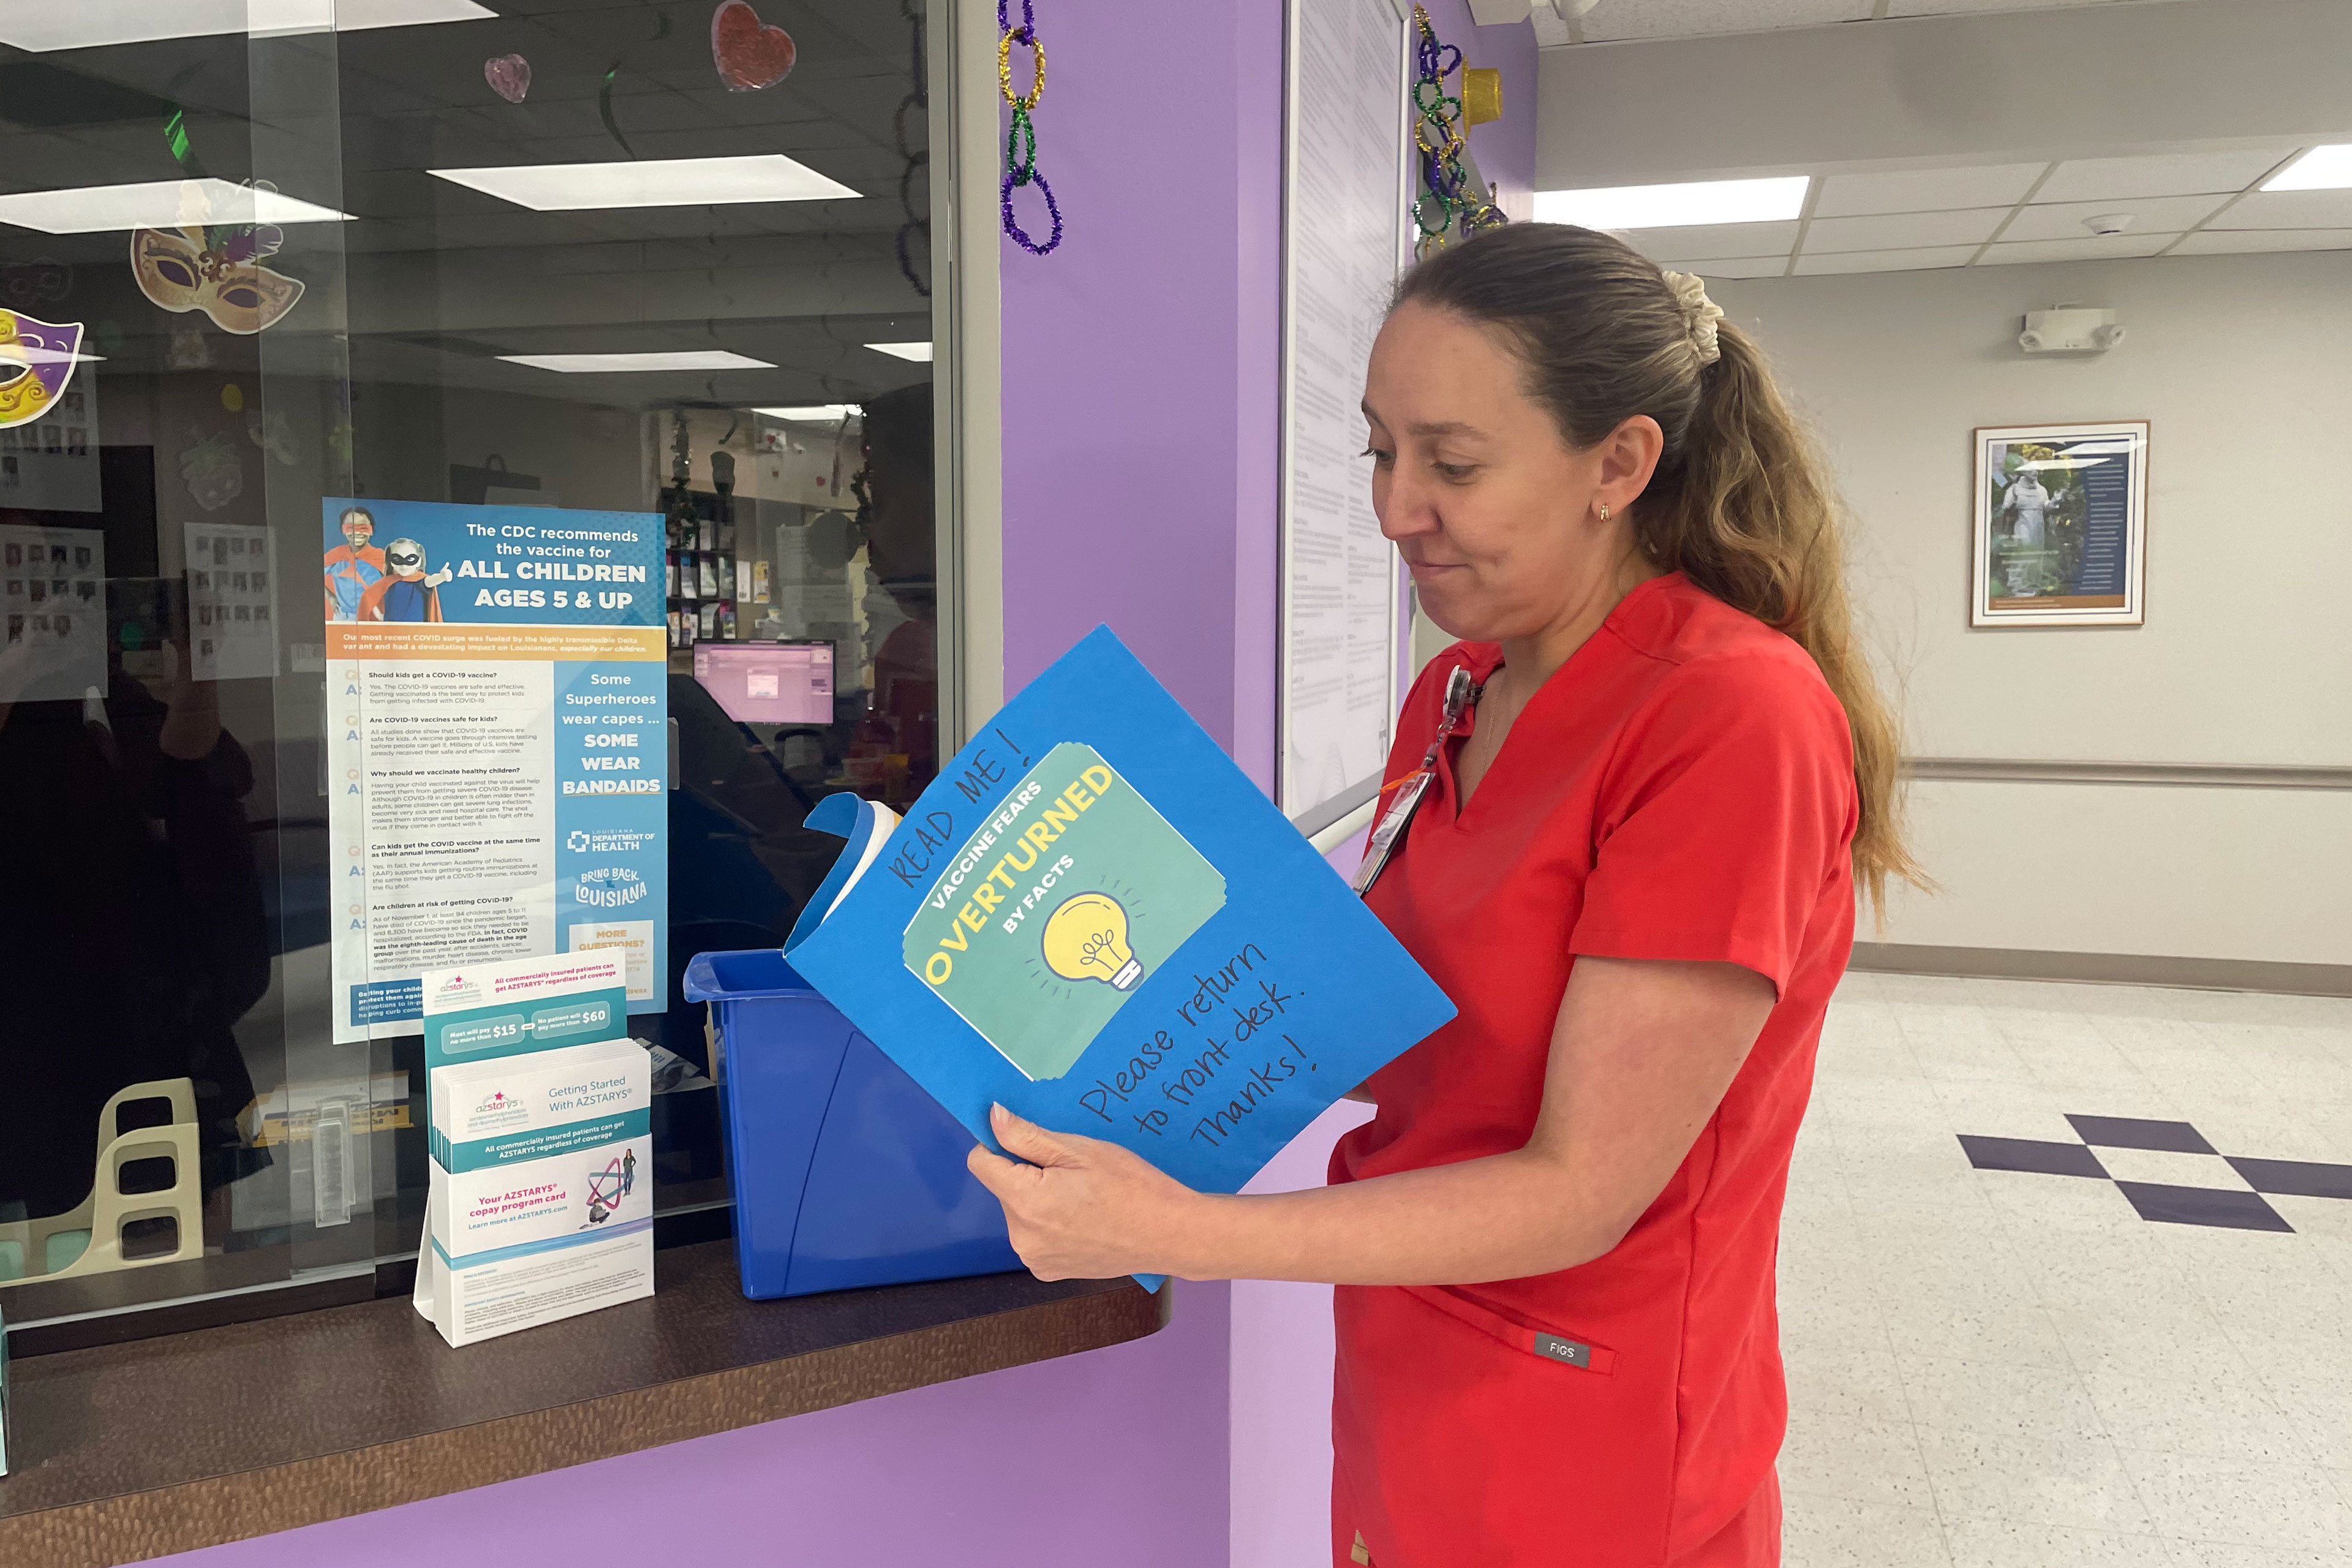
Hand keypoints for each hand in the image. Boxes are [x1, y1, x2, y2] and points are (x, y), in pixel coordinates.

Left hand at [966, 1104, 1205, 1281]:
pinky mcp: (1048, 1271)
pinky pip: (1034, 1236)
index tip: (1031, 1141)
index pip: (980, 1163)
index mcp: (1026, 1201)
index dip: (999, 1145)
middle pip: (1004, 1188)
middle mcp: (1020, 1236)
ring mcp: (1034, 1258)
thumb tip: (991, 1117)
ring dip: (1039, 1199)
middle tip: (1073, 1172)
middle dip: (1028, 1174)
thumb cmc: (1131, 1185)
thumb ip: (1028, 1136)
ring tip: (1083, 1197)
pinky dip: (1051, 1224)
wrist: (1170, 1234)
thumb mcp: (1081, 1150)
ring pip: (1020, 1211)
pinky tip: (1084, 1221)